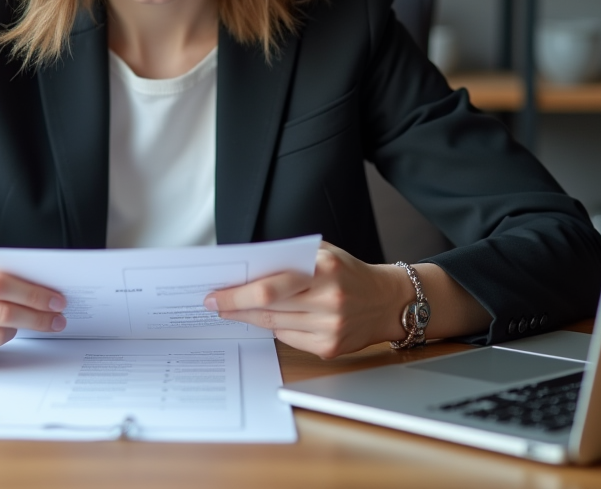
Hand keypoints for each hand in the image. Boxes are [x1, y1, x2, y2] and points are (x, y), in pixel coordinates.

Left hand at [204, 242, 407, 359]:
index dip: (236, 294)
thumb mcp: (322, 253)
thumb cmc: (347, 272)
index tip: (214, 295)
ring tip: (234, 310)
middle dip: (235, 307)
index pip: (269, 287)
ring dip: (250, 318)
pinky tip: (267, 320)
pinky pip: (289, 339)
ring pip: (275, 326)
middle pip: (268, 309)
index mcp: (323, 270)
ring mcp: (330, 327)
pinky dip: (275, 329)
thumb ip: (288, 259)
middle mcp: (328, 300)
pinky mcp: (330, 347)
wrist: (386, 301)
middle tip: (214, 304)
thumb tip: (246, 271)